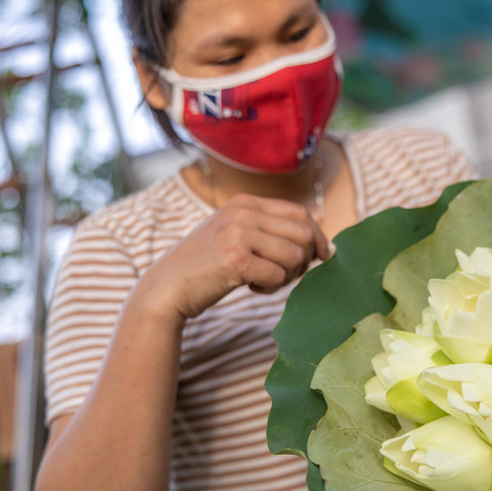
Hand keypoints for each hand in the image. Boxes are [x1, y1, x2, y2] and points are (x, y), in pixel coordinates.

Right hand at [129, 194, 329, 326]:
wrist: (166, 288)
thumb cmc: (206, 267)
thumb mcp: (235, 235)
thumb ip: (270, 232)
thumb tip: (325, 245)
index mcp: (245, 202)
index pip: (300, 212)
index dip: (317, 236)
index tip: (323, 256)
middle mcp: (243, 211)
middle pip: (304, 233)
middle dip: (304, 259)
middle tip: (283, 275)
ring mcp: (238, 233)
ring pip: (296, 256)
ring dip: (287, 276)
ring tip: (263, 280)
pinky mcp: (235, 259)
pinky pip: (279, 276)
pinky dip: (271, 287)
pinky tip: (250, 287)